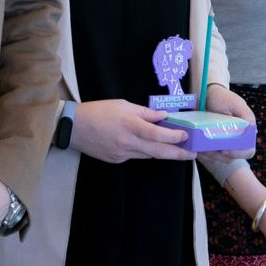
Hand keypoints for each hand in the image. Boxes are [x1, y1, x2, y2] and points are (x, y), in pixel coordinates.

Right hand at [70, 99, 192, 162]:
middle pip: (158, 151)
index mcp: (130, 124)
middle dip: (178, 154)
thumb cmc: (99, 111)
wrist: (74, 127)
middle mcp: (127, 141)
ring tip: (176, 149)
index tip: (186, 136)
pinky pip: (136, 156)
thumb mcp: (123, 105)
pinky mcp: (117, 160)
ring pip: (148, 155)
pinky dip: (145, 151)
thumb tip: (163, 117)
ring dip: (163, 152)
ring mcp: (122, 153)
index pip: (157, 134)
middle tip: (192, 154)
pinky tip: (147, 146)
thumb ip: (145, 113)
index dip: (174, 136)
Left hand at [200, 84, 256, 162]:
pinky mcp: (209, 143)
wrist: (207, 94)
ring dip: (211, 155)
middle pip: (232, 158)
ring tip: (204, 147)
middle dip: (222, 156)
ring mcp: (222, 142)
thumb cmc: (223, 98)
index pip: (248, 151)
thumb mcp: (236, 103)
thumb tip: (251, 130)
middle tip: (213, 149)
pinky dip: (203, 152)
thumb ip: (246, 115)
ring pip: (219, 158)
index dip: (239, 153)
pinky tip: (199, 146)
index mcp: (245, 133)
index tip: (226, 150)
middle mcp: (235, 140)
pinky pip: (207, 154)